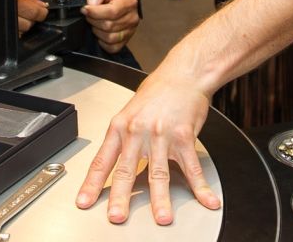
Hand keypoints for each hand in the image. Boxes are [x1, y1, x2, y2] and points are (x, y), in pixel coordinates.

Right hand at [0, 0, 47, 33]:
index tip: (42, 10)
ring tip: (14, 15)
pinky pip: (10, 37)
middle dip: (31, 18)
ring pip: (20, 33)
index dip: (40, 11)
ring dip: (21, 25)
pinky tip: (7, 22)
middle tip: (27, 11)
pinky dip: (12, 31)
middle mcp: (1, 16)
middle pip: (29, 24)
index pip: (34, 11)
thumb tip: (39, 4)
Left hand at [76, 68, 219, 224]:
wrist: (184, 73)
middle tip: (117, 216)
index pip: (103, 160)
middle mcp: (138, 131)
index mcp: (121, 126)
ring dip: (161, 199)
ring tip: (162, 217)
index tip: (85, 202)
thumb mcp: (131, 112)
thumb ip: (124, 138)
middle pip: (127, 170)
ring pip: (160, 173)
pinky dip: (200, 187)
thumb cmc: (158, 91)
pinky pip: (192, 167)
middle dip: (121, 197)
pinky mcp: (184, 136)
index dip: (93, 184)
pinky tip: (207, 200)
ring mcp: (162, 135)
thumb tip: (116, 165)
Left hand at [81, 0, 138, 52]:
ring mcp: (130, 30)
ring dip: (97, 31)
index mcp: (129, 2)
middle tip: (89, 14)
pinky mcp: (126, 39)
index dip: (95, 12)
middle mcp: (132, 17)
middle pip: (108, 26)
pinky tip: (101, 31)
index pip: (112, 12)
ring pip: (109, 38)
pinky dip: (103, 42)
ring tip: (95, 21)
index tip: (85, 9)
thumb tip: (93, 3)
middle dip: (94, 20)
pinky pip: (112, 47)